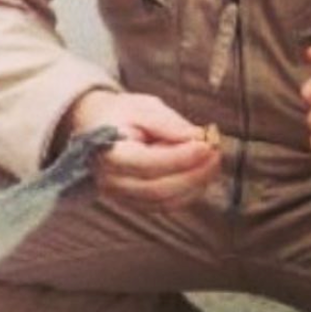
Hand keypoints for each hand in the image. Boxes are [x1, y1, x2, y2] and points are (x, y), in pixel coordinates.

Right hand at [62, 90, 219, 210]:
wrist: (94, 126)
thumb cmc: (119, 114)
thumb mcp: (141, 107)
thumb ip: (167, 122)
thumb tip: (197, 137)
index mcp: (107, 152)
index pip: (146, 163)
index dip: (179, 158)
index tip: (206, 145)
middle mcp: (110, 180)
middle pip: (157, 189)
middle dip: (193, 174)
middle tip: (216, 153)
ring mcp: (121, 195)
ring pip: (164, 202)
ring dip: (195, 185)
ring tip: (213, 162)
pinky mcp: (133, 202)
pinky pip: (164, 205)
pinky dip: (188, 193)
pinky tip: (201, 174)